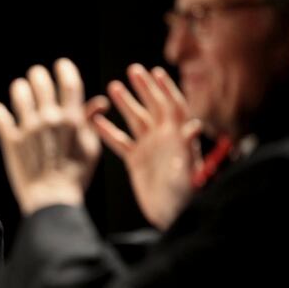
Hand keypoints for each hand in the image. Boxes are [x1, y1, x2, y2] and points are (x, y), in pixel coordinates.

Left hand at [0, 58, 104, 214]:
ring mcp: (29, 128)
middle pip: (41, 82)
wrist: (52, 201)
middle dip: (38, 75)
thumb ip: (91, 123)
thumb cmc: (74, 176)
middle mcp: (50, 119)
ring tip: (20, 90)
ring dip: (20, 88)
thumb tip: (99, 102)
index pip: (69, 82)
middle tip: (36, 77)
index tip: (60, 65)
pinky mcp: (10, 140)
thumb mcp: (90, 149)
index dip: (64, 69)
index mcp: (72, 119)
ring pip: (19, 93)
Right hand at [91, 64, 200, 228]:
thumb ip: (189, 150)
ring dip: (125, 104)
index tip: (156, 72)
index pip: (174, 107)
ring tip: (113, 87)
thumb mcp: (189, 173)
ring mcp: (149, 148)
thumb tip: (194, 127)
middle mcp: (164, 139)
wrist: (172, 217)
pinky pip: (120, 142)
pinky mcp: (135, 161)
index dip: (166, 89)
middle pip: (153, 107)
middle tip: (133, 70)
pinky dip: (107, 131)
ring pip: (135, 120)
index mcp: (178, 138)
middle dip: (144, 88)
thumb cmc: (186, 197)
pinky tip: (94, 120)